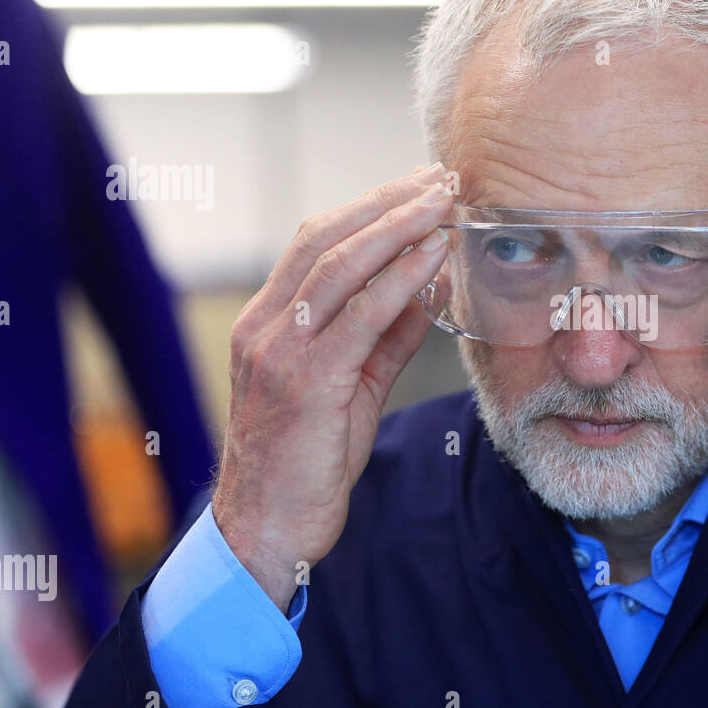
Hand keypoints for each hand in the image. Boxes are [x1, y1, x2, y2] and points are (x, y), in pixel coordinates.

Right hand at [212, 164, 453, 609]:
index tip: (420, 186)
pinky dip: (399, 279)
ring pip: (338, 266)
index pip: (316, 242)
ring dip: (398, 226)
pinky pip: (359, 316)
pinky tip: (433, 257)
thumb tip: (428, 291)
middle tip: (440, 178)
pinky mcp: (305, 382)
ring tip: (443, 201)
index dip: (370, 208)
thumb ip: (385, 337)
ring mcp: (279, 352)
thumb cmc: (308, 460)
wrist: (268, 529)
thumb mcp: (351, 387)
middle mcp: (265, 326)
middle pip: (325, 238)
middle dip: (388, 202)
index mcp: (268, 321)